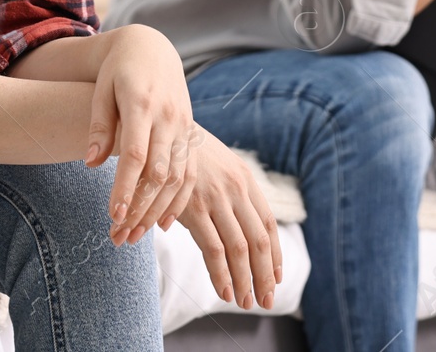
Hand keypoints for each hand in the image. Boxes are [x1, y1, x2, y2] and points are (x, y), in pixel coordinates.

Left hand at [85, 24, 197, 246]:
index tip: (113, 215)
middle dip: (141, 207)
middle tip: (120, 236)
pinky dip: (179, 200)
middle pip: (159, 172)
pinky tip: (162, 223)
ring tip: (135, 235)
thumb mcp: (101, 91)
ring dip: (158, 210)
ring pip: (178, 178)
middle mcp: (169, 117)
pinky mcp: (191, 134)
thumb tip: (91, 164)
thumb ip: (98, 127)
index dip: (126, 186)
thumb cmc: (118, 72)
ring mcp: (184, 127)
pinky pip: (190, 173)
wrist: (152, 50)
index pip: (136, 153)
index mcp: (143, 104)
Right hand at [174, 126, 283, 309]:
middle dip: (264, 276)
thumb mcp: (217, 164)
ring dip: (245, 280)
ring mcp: (216, 199)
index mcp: (245, 180)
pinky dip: (221, 274)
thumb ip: (233, 190)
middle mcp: (236, 189)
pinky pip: (214, 248)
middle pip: (259, 241)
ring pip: (240, 249)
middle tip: (267, 301)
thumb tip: (244, 221)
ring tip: (245, 303)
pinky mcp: (193, 208)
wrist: (158, 132)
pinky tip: (224, 291)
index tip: (276, 278)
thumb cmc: (186, 152)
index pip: (268, 225)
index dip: (275, 255)